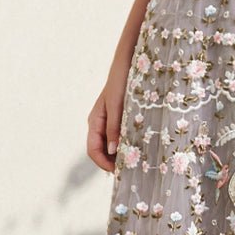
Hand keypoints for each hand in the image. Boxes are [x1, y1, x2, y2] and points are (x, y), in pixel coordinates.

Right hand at [87, 47, 132, 172]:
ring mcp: (111, 121)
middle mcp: (101, 123)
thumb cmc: (121, 81)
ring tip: (138, 161)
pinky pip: (122, 136)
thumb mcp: (117, 105)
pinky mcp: (122, 117)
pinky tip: (141, 147)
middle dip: (114, 162)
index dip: (103, 164)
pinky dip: (129, 144)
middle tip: (132, 170)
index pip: (93, 150)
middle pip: (103, 150)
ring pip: (113, 144)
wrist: (129, 62)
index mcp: (95, 121)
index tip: (119, 172)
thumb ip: (114, 127)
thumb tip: (113, 151)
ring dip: (123, 154)